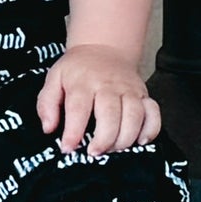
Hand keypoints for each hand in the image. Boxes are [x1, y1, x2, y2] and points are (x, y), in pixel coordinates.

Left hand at [37, 47, 162, 157]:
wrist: (103, 48)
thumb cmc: (78, 70)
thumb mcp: (54, 79)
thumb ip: (46, 103)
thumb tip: (48, 128)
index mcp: (83, 82)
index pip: (78, 108)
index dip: (73, 132)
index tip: (68, 149)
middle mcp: (108, 85)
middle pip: (110, 114)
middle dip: (103, 139)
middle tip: (94, 152)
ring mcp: (129, 89)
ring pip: (134, 115)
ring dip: (125, 138)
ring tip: (113, 150)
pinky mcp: (144, 94)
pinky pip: (154, 113)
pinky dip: (150, 130)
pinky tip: (139, 142)